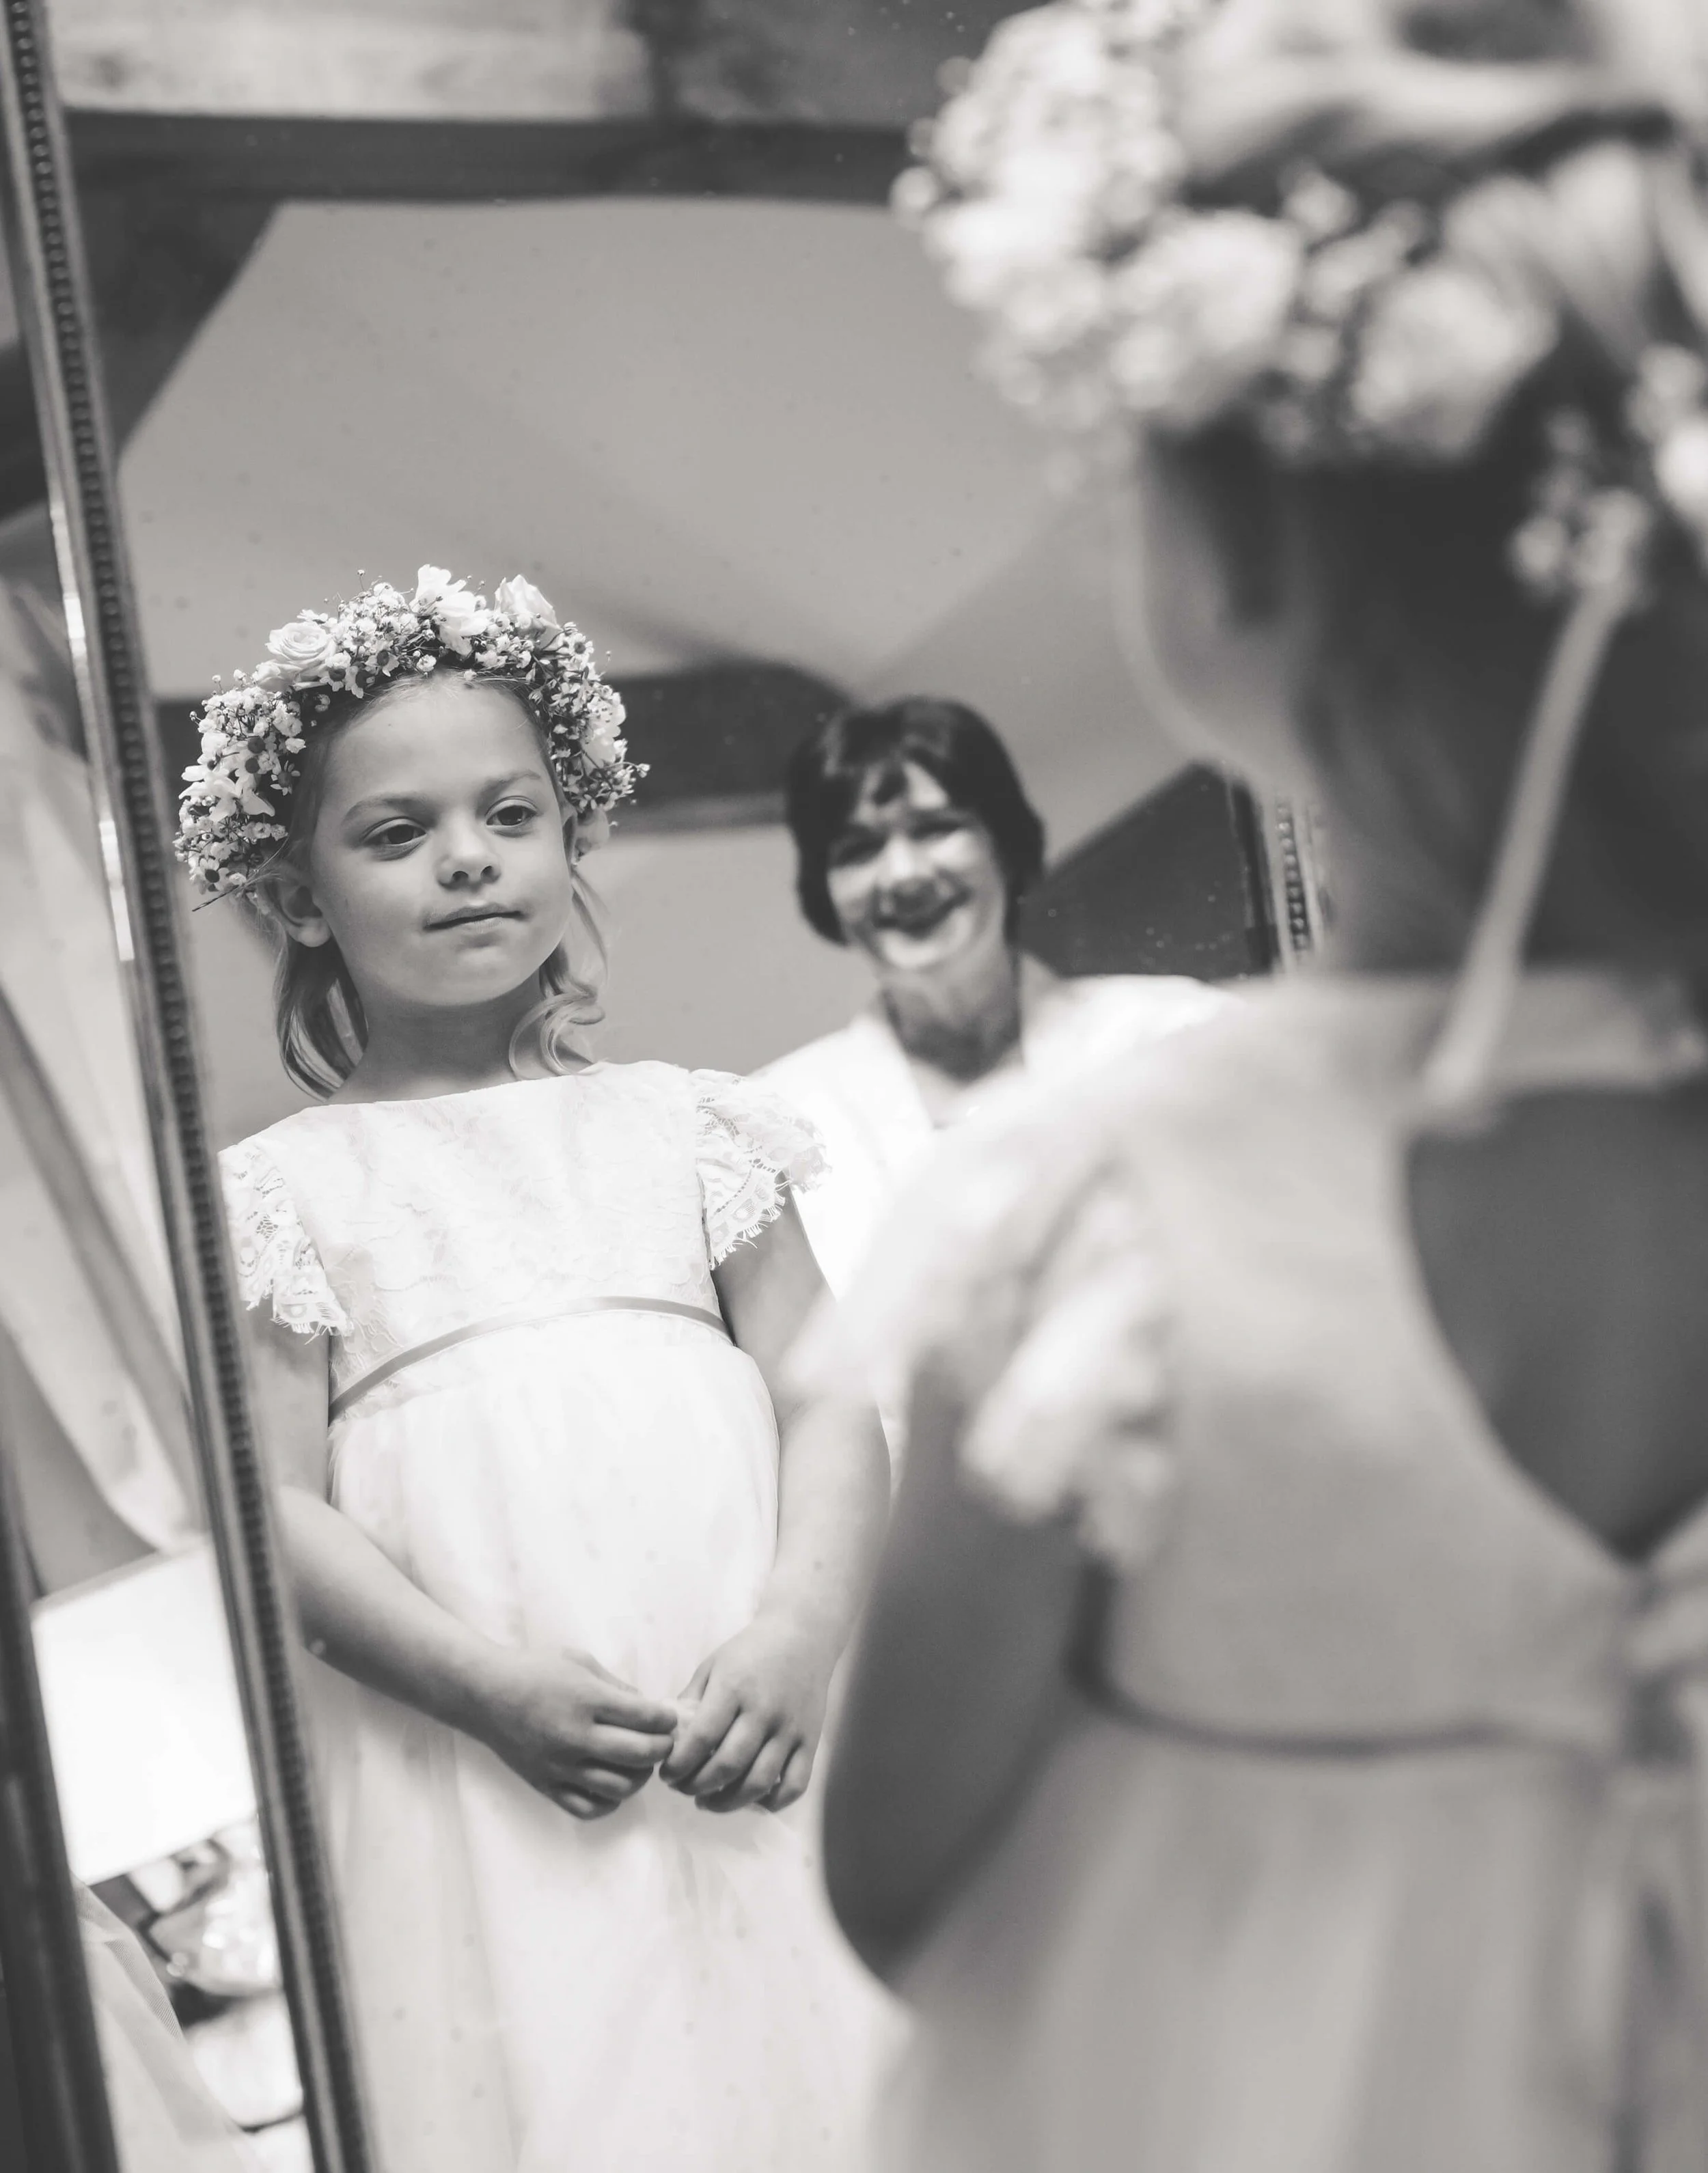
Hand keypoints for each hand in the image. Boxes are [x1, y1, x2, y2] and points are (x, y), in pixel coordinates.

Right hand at [473, 1647, 677, 1819]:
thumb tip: (651, 1710)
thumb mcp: (581, 1663)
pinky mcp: (545, 1785)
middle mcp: (574, 1736)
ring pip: (619, 1787)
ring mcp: (559, 1765)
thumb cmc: (535, 1669)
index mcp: (586, 1699)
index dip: (666, 1719)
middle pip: (639, 1755)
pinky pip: (588, 1808)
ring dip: (640, 1777)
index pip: (645, 1717)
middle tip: (663, 1740)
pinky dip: (610, 1802)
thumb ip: (618, 1687)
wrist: (484, 1693)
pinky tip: (613, 1784)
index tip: (667, 1717)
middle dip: (662, 1748)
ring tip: (639, 1762)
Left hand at [661, 1608, 836, 1813]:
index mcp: (734, 1687)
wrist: (803, 1635)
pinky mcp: (811, 1741)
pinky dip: (772, 1803)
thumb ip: (690, 1700)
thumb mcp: (713, 1665)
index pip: (702, 1738)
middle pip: (727, 1766)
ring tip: (707, 1801)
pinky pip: (795, 1785)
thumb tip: (668, 1739)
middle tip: (683, 1788)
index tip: (666, 1774)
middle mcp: (764, 1710)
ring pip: (759, 1782)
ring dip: (727, 1802)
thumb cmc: (751, 1650)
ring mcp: (790, 1728)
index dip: (679, 1765)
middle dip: (696, 1786)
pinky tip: (751, 1799)